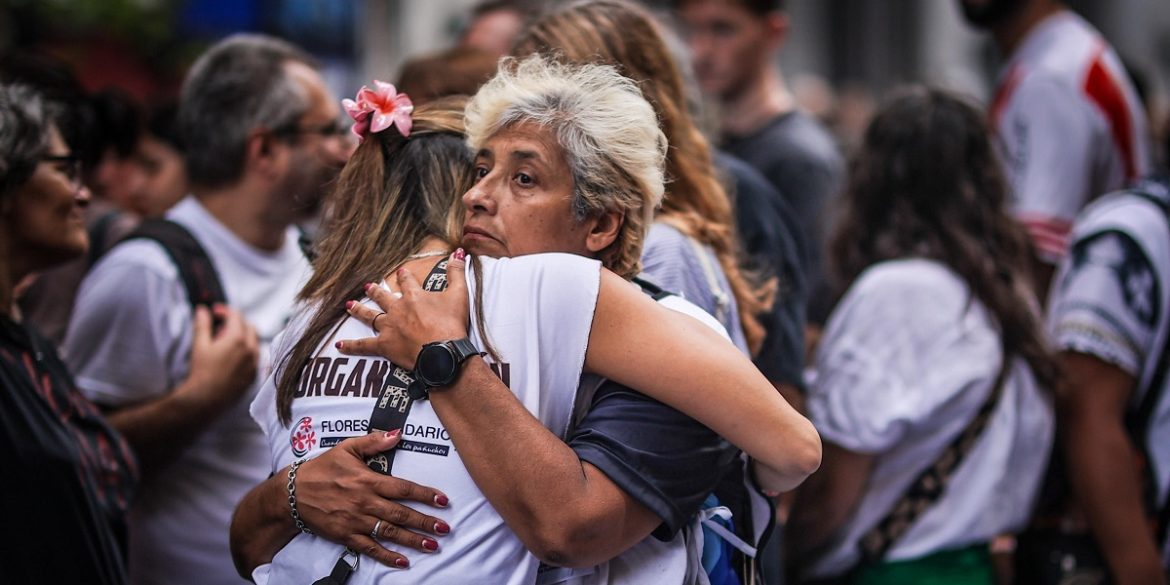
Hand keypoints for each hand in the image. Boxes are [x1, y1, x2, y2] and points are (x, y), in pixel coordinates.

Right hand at [181, 304, 258, 409]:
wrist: (206, 399)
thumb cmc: (202, 372)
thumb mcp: (200, 345)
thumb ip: (203, 324)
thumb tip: (202, 310)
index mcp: (238, 339)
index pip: (237, 316)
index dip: (225, 311)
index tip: (216, 312)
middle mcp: (251, 349)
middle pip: (249, 327)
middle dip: (235, 323)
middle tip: (219, 330)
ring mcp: (255, 363)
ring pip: (254, 342)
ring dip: (242, 337)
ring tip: (224, 345)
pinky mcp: (254, 374)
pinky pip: (255, 357)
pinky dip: (246, 352)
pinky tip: (231, 358)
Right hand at [295, 430, 451, 567]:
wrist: (292, 493)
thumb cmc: (322, 469)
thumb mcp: (346, 448)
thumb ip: (374, 442)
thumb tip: (398, 433)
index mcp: (368, 480)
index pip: (403, 488)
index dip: (425, 495)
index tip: (442, 500)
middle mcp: (365, 502)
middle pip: (401, 514)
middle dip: (425, 522)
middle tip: (445, 529)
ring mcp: (356, 521)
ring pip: (389, 533)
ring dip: (413, 540)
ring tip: (433, 545)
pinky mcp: (346, 536)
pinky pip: (370, 548)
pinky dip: (387, 556)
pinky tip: (402, 562)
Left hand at [337, 249, 469, 367]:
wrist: (443, 352)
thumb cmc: (451, 324)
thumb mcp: (459, 295)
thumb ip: (456, 272)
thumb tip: (458, 252)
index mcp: (414, 296)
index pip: (407, 281)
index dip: (405, 276)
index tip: (402, 272)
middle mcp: (397, 309)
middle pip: (383, 297)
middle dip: (375, 291)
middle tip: (368, 286)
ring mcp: (388, 327)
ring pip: (369, 316)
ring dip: (359, 310)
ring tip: (349, 305)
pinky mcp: (384, 346)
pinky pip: (364, 346)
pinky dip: (351, 346)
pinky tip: (339, 346)